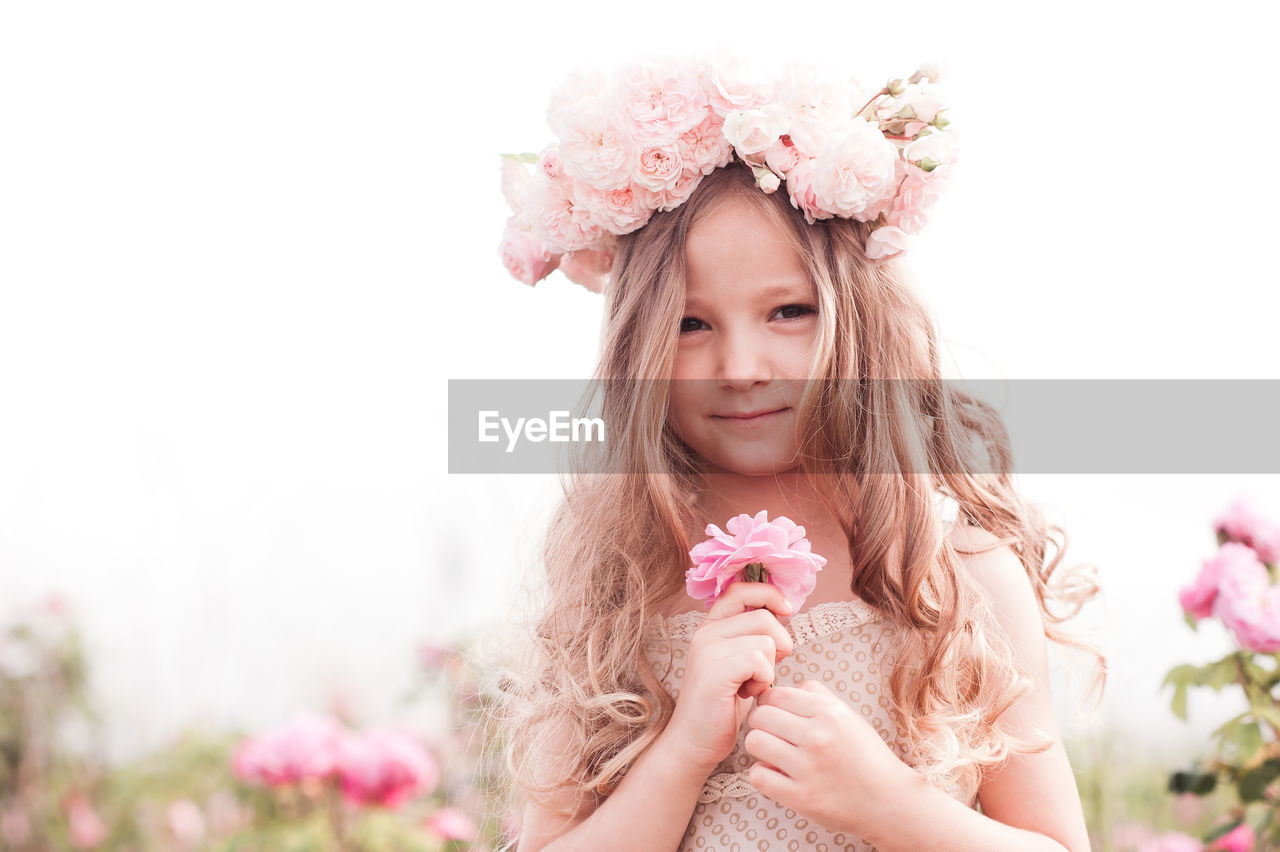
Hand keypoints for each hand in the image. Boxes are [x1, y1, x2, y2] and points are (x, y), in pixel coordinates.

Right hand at [662, 582, 794, 774]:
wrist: (694, 742)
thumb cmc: (722, 706)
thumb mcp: (738, 663)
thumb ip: (752, 636)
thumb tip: (784, 612)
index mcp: (711, 627)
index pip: (741, 589)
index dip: (769, 594)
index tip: (788, 610)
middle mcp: (706, 632)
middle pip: (764, 616)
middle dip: (779, 644)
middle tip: (765, 671)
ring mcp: (708, 650)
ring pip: (765, 640)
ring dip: (770, 668)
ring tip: (752, 686)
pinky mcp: (715, 670)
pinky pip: (759, 660)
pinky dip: (764, 680)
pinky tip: (749, 694)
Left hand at [744, 680, 913, 836]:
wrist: (889, 802)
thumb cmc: (866, 756)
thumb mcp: (848, 716)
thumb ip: (816, 696)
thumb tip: (780, 688)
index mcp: (829, 713)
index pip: (774, 694)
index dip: (769, 703)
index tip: (777, 715)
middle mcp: (817, 737)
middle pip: (759, 715)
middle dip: (761, 724)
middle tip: (774, 736)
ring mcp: (808, 768)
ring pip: (754, 742)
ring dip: (760, 748)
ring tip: (775, 755)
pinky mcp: (801, 797)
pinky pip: (758, 776)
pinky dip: (763, 776)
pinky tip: (778, 777)